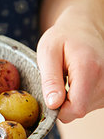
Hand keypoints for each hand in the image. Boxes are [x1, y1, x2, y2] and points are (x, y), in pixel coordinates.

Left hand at [37, 4, 103, 122]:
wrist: (83, 27)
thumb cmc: (62, 37)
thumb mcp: (48, 53)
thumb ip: (50, 80)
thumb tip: (53, 104)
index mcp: (90, 69)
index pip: (76, 108)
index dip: (58, 109)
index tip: (49, 94)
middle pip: (79, 110)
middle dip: (62, 102)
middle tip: (57, 79)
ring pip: (84, 109)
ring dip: (70, 98)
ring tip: (68, 77)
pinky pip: (89, 104)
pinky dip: (79, 96)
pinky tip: (76, 80)